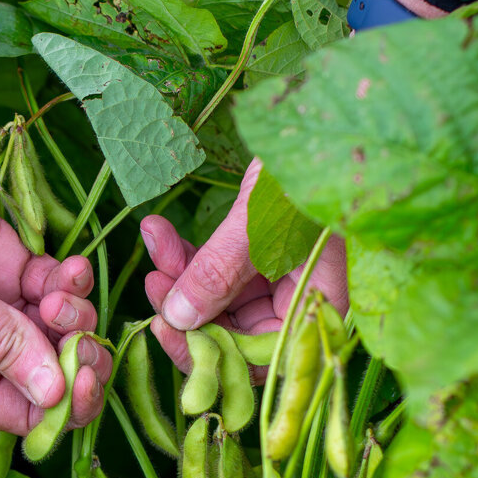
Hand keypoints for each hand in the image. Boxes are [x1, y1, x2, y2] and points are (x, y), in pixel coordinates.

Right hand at [0, 0, 108, 432]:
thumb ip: (7, 347)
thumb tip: (56, 396)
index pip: (21, 415)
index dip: (61, 405)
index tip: (82, 373)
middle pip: (49, 375)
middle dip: (75, 355)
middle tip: (83, 332)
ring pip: (59, 329)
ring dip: (74, 312)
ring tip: (59, 288)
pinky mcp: (8, 265)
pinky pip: (55, 286)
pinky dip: (69, 281)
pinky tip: (67, 266)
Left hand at [141, 159, 347, 374]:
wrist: (325, 119)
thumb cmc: (309, 170)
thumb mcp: (258, 225)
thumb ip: (220, 273)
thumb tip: (178, 318)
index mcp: (318, 309)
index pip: (258, 359)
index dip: (208, 352)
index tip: (165, 329)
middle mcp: (301, 302)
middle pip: (232, 330)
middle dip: (186, 306)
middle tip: (153, 282)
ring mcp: (283, 278)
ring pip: (218, 297)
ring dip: (181, 272)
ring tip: (155, 239)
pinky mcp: (264, 253)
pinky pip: (219, 267)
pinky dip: (189, 251)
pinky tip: (160, 228)